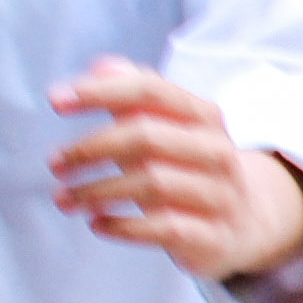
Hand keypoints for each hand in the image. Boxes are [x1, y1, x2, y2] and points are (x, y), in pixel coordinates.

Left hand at [50, 59, 302, 285]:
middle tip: (55, 162)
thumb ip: (136, 93)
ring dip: (97, 191)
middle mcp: (217, 152)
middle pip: (146, 138)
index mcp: (204, 116)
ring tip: (63, 197)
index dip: (100, 92)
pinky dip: (124, 226)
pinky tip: (95, 223)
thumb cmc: (189, 165)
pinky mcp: (214, 237)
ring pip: (152, 184)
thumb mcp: (169, 126)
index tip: (54, 101)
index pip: (150, 90)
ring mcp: (220, 195)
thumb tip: (100, 65)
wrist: (247, 222)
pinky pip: (165, 228)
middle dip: (90, 148)